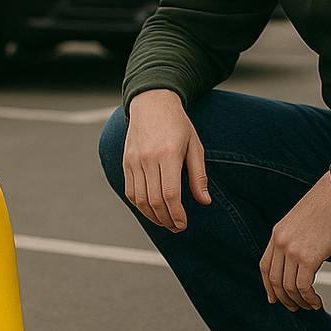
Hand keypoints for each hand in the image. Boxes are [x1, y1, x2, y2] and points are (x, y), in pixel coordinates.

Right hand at [123, 89, 209, 231]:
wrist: (152, 103)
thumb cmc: (177, 124)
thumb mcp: (195, 146)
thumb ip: (199, 175)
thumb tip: (204, 201)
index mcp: (168, 154)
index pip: (171, 194)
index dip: (177, 214)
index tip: (184, 224)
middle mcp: (148, 158)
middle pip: (155, 201)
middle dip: (167, 220)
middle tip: (177, 227)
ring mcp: (134, 161)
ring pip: (140, 200)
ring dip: (153, 216)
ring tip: (166, 222)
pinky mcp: (126, 162)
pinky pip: (130, 192)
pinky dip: (140, 206)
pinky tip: (152, 210)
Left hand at [260, 172, 330, 310]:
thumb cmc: (328, 207)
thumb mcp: (302, 221)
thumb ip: (295, 239)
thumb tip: (299, 259)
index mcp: (277, 233)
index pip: (265, 266)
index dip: (268, 286)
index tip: (274, 298)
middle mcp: (280, 242)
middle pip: (275, 280)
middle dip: (284, 298)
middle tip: (294, 308)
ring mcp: (292, 250)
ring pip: (289, 286)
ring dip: (299, 301)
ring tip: (310, 306)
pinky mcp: (308, 257)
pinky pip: (303, 286)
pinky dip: (309, 298)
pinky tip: (317, 302)